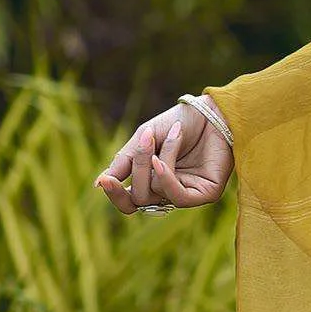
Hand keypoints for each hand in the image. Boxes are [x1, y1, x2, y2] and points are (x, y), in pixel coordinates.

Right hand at [95, 103, 231, 215]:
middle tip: (145, 140)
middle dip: (138, 168)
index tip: (104, 181)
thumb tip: (98, 184)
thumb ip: (124, 162)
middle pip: (139, 198)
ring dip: (156, 161)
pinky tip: (162, 161)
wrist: (212, 110)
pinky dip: (166, 176)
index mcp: (153, 181)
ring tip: (170, 134)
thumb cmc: (179, 122)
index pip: (129, 201)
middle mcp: (170, 192)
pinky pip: (178, 197)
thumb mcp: (144, 139)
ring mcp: (188, 194)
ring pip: (155, 193)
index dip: (115, 194)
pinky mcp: (206, 195)